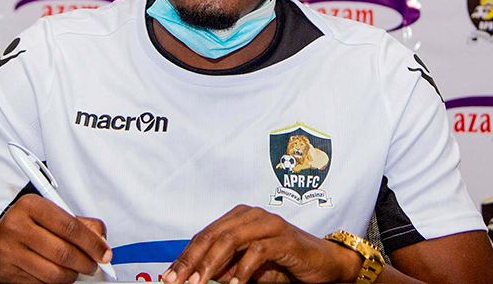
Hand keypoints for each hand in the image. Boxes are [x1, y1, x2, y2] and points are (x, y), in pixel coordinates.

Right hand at [0, 194, 111, 283]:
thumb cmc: (27, 229)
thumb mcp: (51, 216)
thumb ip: (80, 224)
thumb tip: (102, 240)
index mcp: (31, 205)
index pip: (70, 226)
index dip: (92, 243)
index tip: (105, 253)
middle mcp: (16, 225)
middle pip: (64, 252)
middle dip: (85, 263)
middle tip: (93, 265)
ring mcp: (9, 250)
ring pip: (54, 272)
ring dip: (72, 275)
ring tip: (75, 270)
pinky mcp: (7, 272)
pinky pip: (42, 283)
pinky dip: (55, 282)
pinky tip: (55, 274)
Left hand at [162, 205, 361, 283]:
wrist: (324, 265)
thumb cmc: (285, 265)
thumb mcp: (248, 270)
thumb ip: (225, 269)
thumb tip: (195, 276)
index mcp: (239, 218)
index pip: (205, 235)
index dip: (185, 256)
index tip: (168, 276)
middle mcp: (252, 215)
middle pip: (213, 235)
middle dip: (192, 260)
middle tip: (177, 281)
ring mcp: (269, 224)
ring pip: (231, 238)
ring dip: (212, 263)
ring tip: (199, 283)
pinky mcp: (285, 239)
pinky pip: (258, 250)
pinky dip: (243, 268)